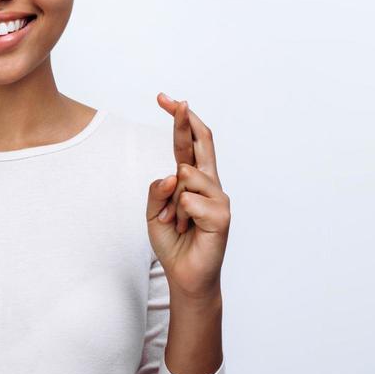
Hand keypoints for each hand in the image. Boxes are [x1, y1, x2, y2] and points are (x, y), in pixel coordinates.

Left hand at [146, 93, 229, 299]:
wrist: (185, 275)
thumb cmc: (173, 241)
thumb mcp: (153, 212)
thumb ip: (157, 190)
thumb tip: (173, 174)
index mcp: (193, 180)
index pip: (188, 144)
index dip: (179, 120)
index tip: (166, 99)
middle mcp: (209, 183)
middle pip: (201, 143)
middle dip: (186, 120)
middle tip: (175, 101)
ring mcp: (218, 197)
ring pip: (186, 176)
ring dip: (171, 202)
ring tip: (176, 223)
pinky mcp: (221, 214)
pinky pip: (189, 200)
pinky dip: (179, 215)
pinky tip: (186, 229)